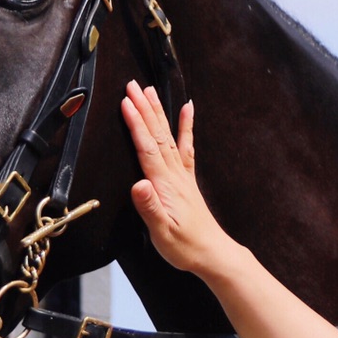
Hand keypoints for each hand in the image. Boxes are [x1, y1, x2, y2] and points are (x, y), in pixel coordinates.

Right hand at [121, 82, 242, 277]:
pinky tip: (187, 108)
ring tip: (149, 90)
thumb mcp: (162, 232)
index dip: (136, 124)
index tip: (126, 102)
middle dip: (144, 108)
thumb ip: (149, 208)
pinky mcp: (187, 179)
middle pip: (157, 134)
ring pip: (168, 136)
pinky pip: (186, 146)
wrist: (211, 252)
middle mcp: (175, 174)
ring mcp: (182, 174)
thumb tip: (138, 185)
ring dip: (158, 112)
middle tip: (132, 85)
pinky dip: (186, 125)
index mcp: (165, 184)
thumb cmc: (184, 246)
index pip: (147, 148)